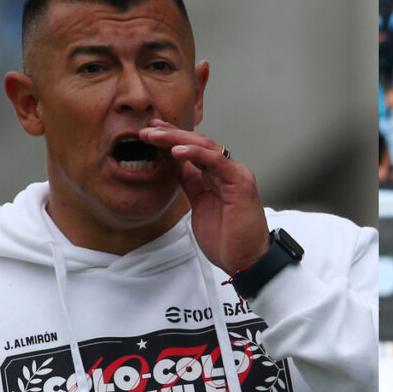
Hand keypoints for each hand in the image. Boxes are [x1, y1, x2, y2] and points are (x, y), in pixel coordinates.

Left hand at [140, 119, 269, 273]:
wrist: (245, 260)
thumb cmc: (226, 239)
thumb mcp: (199, 206)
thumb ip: (192, 184)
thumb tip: (177, 167)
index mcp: (218, 177)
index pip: (194, 150)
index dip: (173, 139)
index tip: (151, 133)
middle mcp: (228, 171)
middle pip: (198, 144)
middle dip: (171, 134)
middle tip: (147, 131)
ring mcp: (236, 175)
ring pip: (206, 147)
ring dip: (178, 139)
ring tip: (155, 136)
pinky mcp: (240, 183)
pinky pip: (217, 161)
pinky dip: (197, 153)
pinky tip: (177, 151)